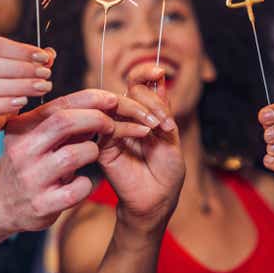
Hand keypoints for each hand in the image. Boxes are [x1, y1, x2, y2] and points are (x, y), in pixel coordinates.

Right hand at [0, 36, 55, 130]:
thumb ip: (33, 58)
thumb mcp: (16, 63)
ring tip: (41, 87)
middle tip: (45, 73)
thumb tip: (50, 55)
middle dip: (22, 69)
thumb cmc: (2, 78)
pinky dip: (6, 104)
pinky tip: (23, 101)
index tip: (43, 57)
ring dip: (20, 86)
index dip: (21, 50)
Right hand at [0, 89, 156, 233]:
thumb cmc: (31, 162)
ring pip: (73, 155)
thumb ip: (64, 122)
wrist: (2, 203)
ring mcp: (30, 178)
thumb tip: (102, 104)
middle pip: (64, 122)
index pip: (59, 105)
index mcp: (21, 127)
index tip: (112, 99)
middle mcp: (22, 150)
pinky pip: (77, 188)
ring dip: (91, 151)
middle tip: (111, 125)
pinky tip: (82, 182)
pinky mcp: (41, 205)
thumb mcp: (37, 137)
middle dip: (95, 118)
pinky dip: (87, 183)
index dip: (90, 99)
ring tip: (91, 154)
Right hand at [98, 65, 184, 232]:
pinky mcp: (102, 146)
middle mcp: (124, 118)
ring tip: (158, 128)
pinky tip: (144, 135)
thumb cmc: (166, 171)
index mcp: (140, 112)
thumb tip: (158, 78)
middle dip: (149, 99)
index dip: (144, 72)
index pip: (136, 83)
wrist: (158, 201)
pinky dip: (129, 126)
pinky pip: (110, 126)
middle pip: (128, 90)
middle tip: (165, 121)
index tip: (158, 71)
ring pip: (117, 105)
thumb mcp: (171, 135)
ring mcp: (111, 131)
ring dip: (140, 110)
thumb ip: (162, 108)